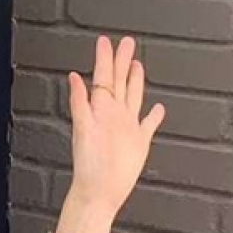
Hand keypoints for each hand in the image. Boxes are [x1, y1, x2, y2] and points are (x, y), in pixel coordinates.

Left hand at [67, 36, 165, 217]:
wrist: (100, 191)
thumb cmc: (90, 164)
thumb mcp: (83, 128)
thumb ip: (79, 102)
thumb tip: (74, 77)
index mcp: (101, 110)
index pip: (103, 78)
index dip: (105, 59)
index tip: (105, 41)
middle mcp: (114, 115)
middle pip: (120, 82)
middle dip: (122, 61)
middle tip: (127, 42)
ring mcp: (127, 127)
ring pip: (133, 98)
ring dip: (135, 81)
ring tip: (137, 65)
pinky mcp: (138, 142)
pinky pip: (148, 125)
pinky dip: (153, 116)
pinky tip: (158, 108)